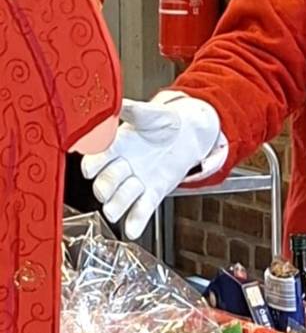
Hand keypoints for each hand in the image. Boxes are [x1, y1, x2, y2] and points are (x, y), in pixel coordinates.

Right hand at [81, 91, 221, 238]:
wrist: (188, 134)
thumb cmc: (164, 122)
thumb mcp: (149, 114)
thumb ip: (132, 110)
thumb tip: (115, 102)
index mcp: (115, 145)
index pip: (97, 157)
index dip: (92, 164)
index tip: (89, 169)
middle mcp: (121, 166)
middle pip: (105, 182)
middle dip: (104, 188)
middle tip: (105, 190)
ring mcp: (136, 182)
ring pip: (121, 199)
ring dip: (117, 205)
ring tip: (115, 211)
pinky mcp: (152, 193)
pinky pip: (142, 210)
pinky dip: (136, 222)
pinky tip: (133, 231)